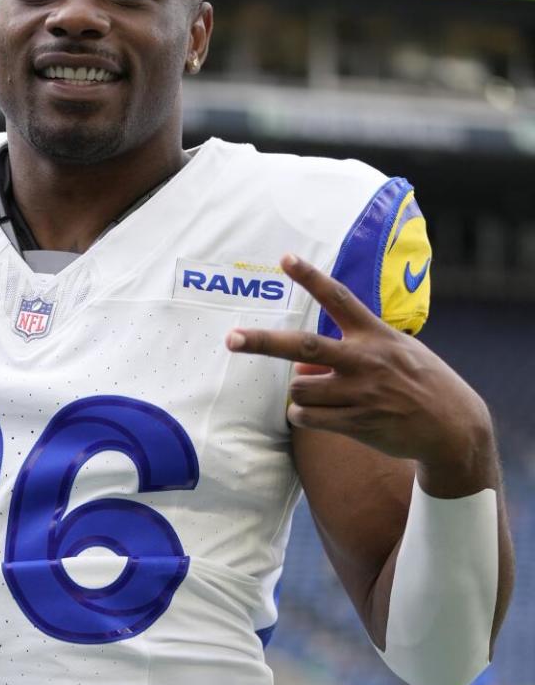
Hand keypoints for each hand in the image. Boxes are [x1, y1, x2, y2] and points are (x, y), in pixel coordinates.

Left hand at [224, 254, 493, 493]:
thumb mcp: (396, 351)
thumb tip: (303, 365)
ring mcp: (360, 392)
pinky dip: (304, 416)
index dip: (311, 277)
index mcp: (376, 334)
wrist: (452, 425)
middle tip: (232, 338)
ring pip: (299, 388)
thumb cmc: (418, 382)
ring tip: (321, 396)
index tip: (285, 259)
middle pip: (303, 347)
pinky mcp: (357, 422)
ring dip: (300, 393)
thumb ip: (352, 349)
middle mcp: (366, 360)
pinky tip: (321, 415)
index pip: (339, 298)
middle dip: (263, 342)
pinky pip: (307, 417)